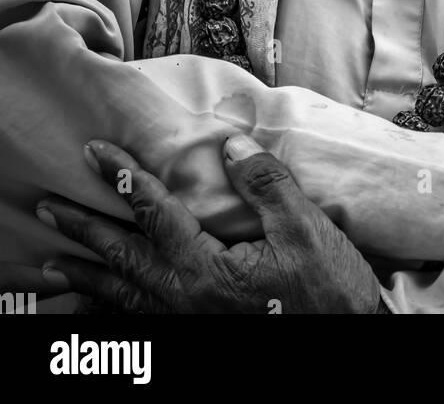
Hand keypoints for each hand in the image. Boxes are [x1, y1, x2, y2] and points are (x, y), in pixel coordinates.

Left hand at [36, 137, 383, 313]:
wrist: (347, 344)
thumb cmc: (329, 291)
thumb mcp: (304, 228)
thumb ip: (265, 184)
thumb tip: (229, 146)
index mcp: (207, 271)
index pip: (154, 213)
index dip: (123, 177)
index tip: (95, 152)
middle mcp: (186, 303)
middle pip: (122, 259)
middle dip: (83, 229)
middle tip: (48, 207)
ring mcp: (188, 327)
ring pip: (122, 299)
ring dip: (86, 276)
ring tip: (52, 263)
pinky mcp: (197, 340)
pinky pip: (138, 328)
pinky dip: (110, 314)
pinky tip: (97, 307)